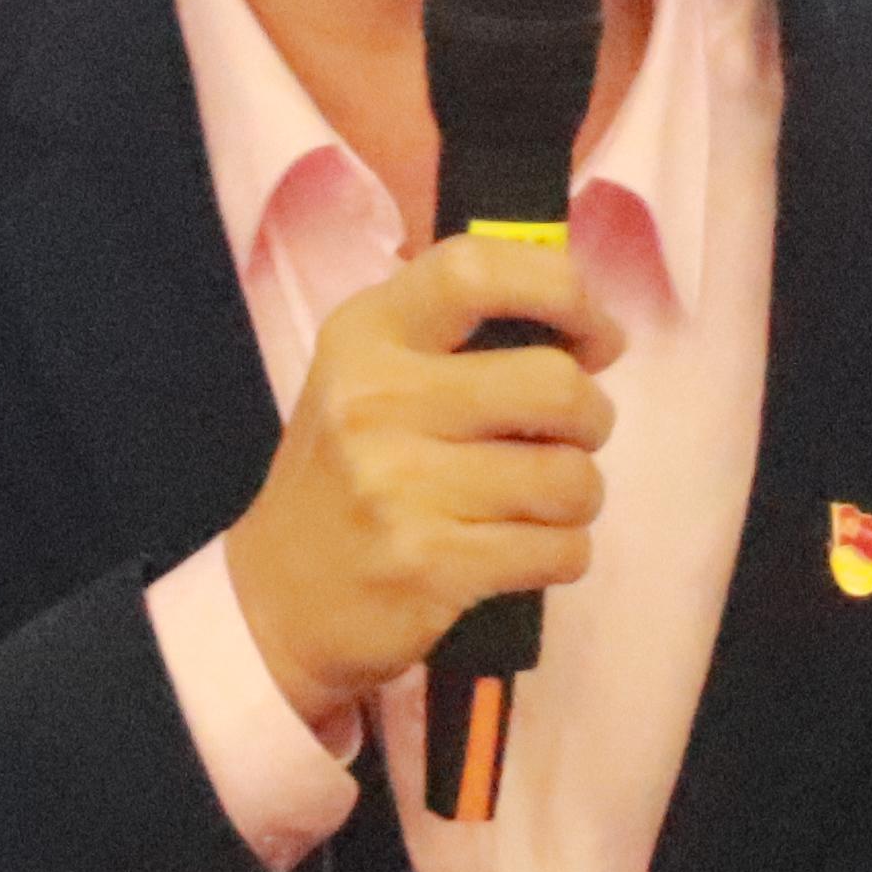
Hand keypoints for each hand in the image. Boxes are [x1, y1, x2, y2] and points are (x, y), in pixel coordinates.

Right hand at [220, 232, 620, 733]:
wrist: (275, 600)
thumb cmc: (346, 476)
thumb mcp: (368, 378)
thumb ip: (456, 338)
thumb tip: (587, 327)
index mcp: (365, 335)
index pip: (476, 271)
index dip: (563, 291)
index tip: (596, 336)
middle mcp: (376, 401)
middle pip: (554, 384)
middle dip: (591, 416)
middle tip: (572, 436)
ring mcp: (399, 486)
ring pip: (570, 478)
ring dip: (578, 496)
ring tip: (541, 502)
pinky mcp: (430, 564)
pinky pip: (561, 549)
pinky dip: (564, 553)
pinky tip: (525, 551)